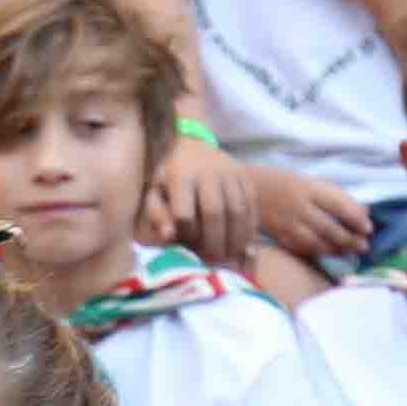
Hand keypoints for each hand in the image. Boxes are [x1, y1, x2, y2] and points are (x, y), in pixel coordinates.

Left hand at [145, 125, 257, 262]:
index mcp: (181, 176)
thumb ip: (156, 214)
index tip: (186, 244)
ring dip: (235, 239)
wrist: (191, 145)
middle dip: (214, 242)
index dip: (187, 234)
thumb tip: (169, 237)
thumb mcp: (154, 192)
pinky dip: (249, 228)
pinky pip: (252, 206)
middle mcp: (208, 171)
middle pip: (215, 213)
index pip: (184, 213)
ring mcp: (230, 172)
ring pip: (238, 211)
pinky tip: (243, 243)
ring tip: (229, 255)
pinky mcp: (245, 176)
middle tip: (213, 260)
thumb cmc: (169, 177)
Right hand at [247, 161, 371, 268]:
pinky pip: (303, 249)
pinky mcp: (280, 237)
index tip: (368, 228)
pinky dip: (320, 252)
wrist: (246, 189)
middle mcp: (298, 207)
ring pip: (317, 243)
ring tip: (352, 252)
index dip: (356, 219)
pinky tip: (331, 253)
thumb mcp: (310, 182)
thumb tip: (364, 211)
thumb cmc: (284, 183)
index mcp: (308, 188)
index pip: (338, 205)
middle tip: (364, 246)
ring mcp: (288, 224)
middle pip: (329, 228)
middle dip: (350, 239)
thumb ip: (336, 196)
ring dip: (338, 249)